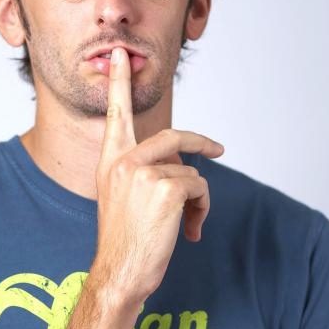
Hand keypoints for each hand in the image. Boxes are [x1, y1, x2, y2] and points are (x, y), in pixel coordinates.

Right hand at [93, 46, 223, 303]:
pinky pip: (200, 187)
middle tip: (218, 150)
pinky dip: (202, 209)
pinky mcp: (167, 187)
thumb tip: (183, 171)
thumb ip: (141, 175)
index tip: (121, 55)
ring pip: (192, 172)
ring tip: (186, 226)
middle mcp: (123, 161)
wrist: (119, 273)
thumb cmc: (124, 243)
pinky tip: (189, 231)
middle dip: (202, 144)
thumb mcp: (123, 200)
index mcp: (110, 162)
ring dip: (198, 200)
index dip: (119, 83)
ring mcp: (144, 171)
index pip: (116, 114)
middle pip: (174, 137)